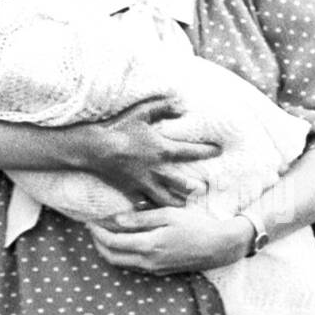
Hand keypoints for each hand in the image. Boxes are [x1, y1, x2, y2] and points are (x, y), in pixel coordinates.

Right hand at [58, 98, 219, 207]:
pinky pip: (145, 204)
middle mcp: (157, 169)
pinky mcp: (131, 190)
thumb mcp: (142, 111)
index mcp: (163, 149)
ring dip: (176, 202)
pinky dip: (151, 208)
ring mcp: (144, 182)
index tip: (219, 150)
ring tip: (184, 205)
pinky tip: (155, 210)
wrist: (95, 147)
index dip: (207, 151)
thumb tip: (181, 104)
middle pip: (182, 184)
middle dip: (194, 188)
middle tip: (203, 189)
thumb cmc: (119, 127)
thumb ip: (163, 106)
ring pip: (166, 199)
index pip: (191, 151)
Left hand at [89, 207, 253, 273]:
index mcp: (149, 245)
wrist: (220, 246)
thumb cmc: (197, 225)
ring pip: (122, 264)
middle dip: (97, 244)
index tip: (90, 221)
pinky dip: (122, 256)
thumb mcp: (169, 215)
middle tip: (92, 229)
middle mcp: (149, 261)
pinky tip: (123, 244)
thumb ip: (141, 219)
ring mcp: (155, 269)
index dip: (97, 232)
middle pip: (112, 257)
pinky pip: (134, 266)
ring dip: (108, 251)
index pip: (112, 242)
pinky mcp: (161, 272)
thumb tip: (116, 220)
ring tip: (103, 235)